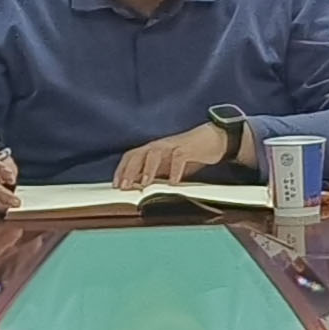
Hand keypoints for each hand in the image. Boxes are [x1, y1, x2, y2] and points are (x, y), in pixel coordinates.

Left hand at [113, 122, 240, 188]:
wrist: (212, 139)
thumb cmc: (188, 154)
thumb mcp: (168, 166)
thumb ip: (156, 175)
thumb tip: (141, 190)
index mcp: (152, 150)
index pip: (131, 157)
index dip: (121, 170)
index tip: (116, 185)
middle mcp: (159, 145)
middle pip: (138, 154)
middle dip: (129, 170)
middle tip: (124, 186)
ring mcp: (172, 145)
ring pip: (154, 153)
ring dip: (148, 169)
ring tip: (144, 184)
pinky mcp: (187, 148)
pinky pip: (179, 157)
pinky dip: (175, 170)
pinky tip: (173, 182)